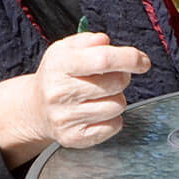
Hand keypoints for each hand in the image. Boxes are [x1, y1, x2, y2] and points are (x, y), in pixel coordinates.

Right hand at [0, 33, 149, 163]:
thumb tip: (106, 42)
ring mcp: (65, 117)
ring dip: (117, 98)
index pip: (102, 59)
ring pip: (117, 106)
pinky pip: (113, 126)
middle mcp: (59, 92)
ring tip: (101, 96)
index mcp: (59, 65)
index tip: (143, 61)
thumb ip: (88, 40)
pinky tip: (98, 112)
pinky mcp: (73, 137)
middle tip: (111, 77)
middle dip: (123, 77)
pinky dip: (113, 119)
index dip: (129, 58)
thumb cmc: (58, 75)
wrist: (35, 109)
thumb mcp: (66, 49)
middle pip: (115, 83)